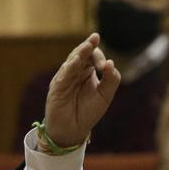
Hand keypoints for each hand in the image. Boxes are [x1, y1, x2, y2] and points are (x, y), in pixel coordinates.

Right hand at [43, 33, 121, 147]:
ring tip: (88, 44)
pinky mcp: (57, 87)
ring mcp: (65, 78)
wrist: (73, 130)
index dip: (99, 57)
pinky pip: (64, 74)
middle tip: (95, 39)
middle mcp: (75, 72)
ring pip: (72, 60)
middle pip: (82, 54)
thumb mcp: (105, 96)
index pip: (93, 57)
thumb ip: (111, 80)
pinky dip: (70, 67)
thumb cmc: (88, 112)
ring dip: (80, 52)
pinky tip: (76, 60)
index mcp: (88, 72)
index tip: (105, 66)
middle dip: (89, 47)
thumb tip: (111, 63)